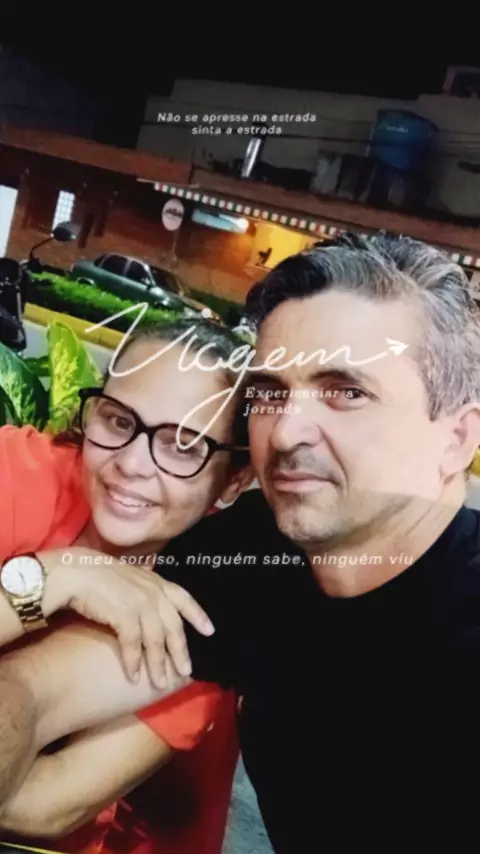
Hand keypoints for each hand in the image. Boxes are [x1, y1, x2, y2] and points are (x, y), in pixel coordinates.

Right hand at [41, 548, 214, 688]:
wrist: (77, 572)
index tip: (210, 632)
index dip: (198, 616)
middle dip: (180, 651)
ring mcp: (141, 604)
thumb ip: (147, 590)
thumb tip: (156, 604)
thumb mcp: (132, 578)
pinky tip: (134, 677)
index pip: (185, 599)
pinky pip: (134, 645)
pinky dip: (134, 662)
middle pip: (173, 628)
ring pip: (156, 641)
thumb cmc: (101, 575)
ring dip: (158, 664)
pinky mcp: (124, 615)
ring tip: (160, 683)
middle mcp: (154, 593)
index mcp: (158, 582)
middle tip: (185, 672)